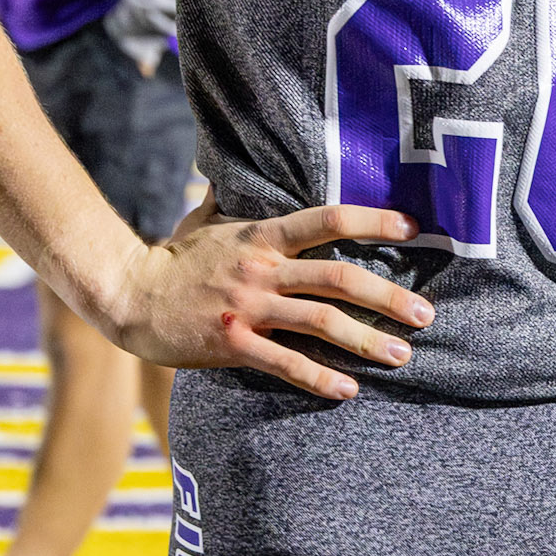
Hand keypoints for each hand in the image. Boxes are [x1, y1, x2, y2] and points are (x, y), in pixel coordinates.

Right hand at [107, 197, 433, 401]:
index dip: (374, 220)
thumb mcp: (206, 220)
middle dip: (388, 296)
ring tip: (402, 354)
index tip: (414, 228)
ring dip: (367, 340)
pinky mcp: (234, 345)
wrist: (129, 296)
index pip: (329, 219)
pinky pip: (286, 364)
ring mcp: (249, 308)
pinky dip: (320, 378)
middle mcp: (262, 269)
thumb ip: (230, 196)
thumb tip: (231, 165)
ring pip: (321, 323)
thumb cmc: (174, 258)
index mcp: (263, 236)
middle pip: (338, 278)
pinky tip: (349, 390)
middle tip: (426, 314)